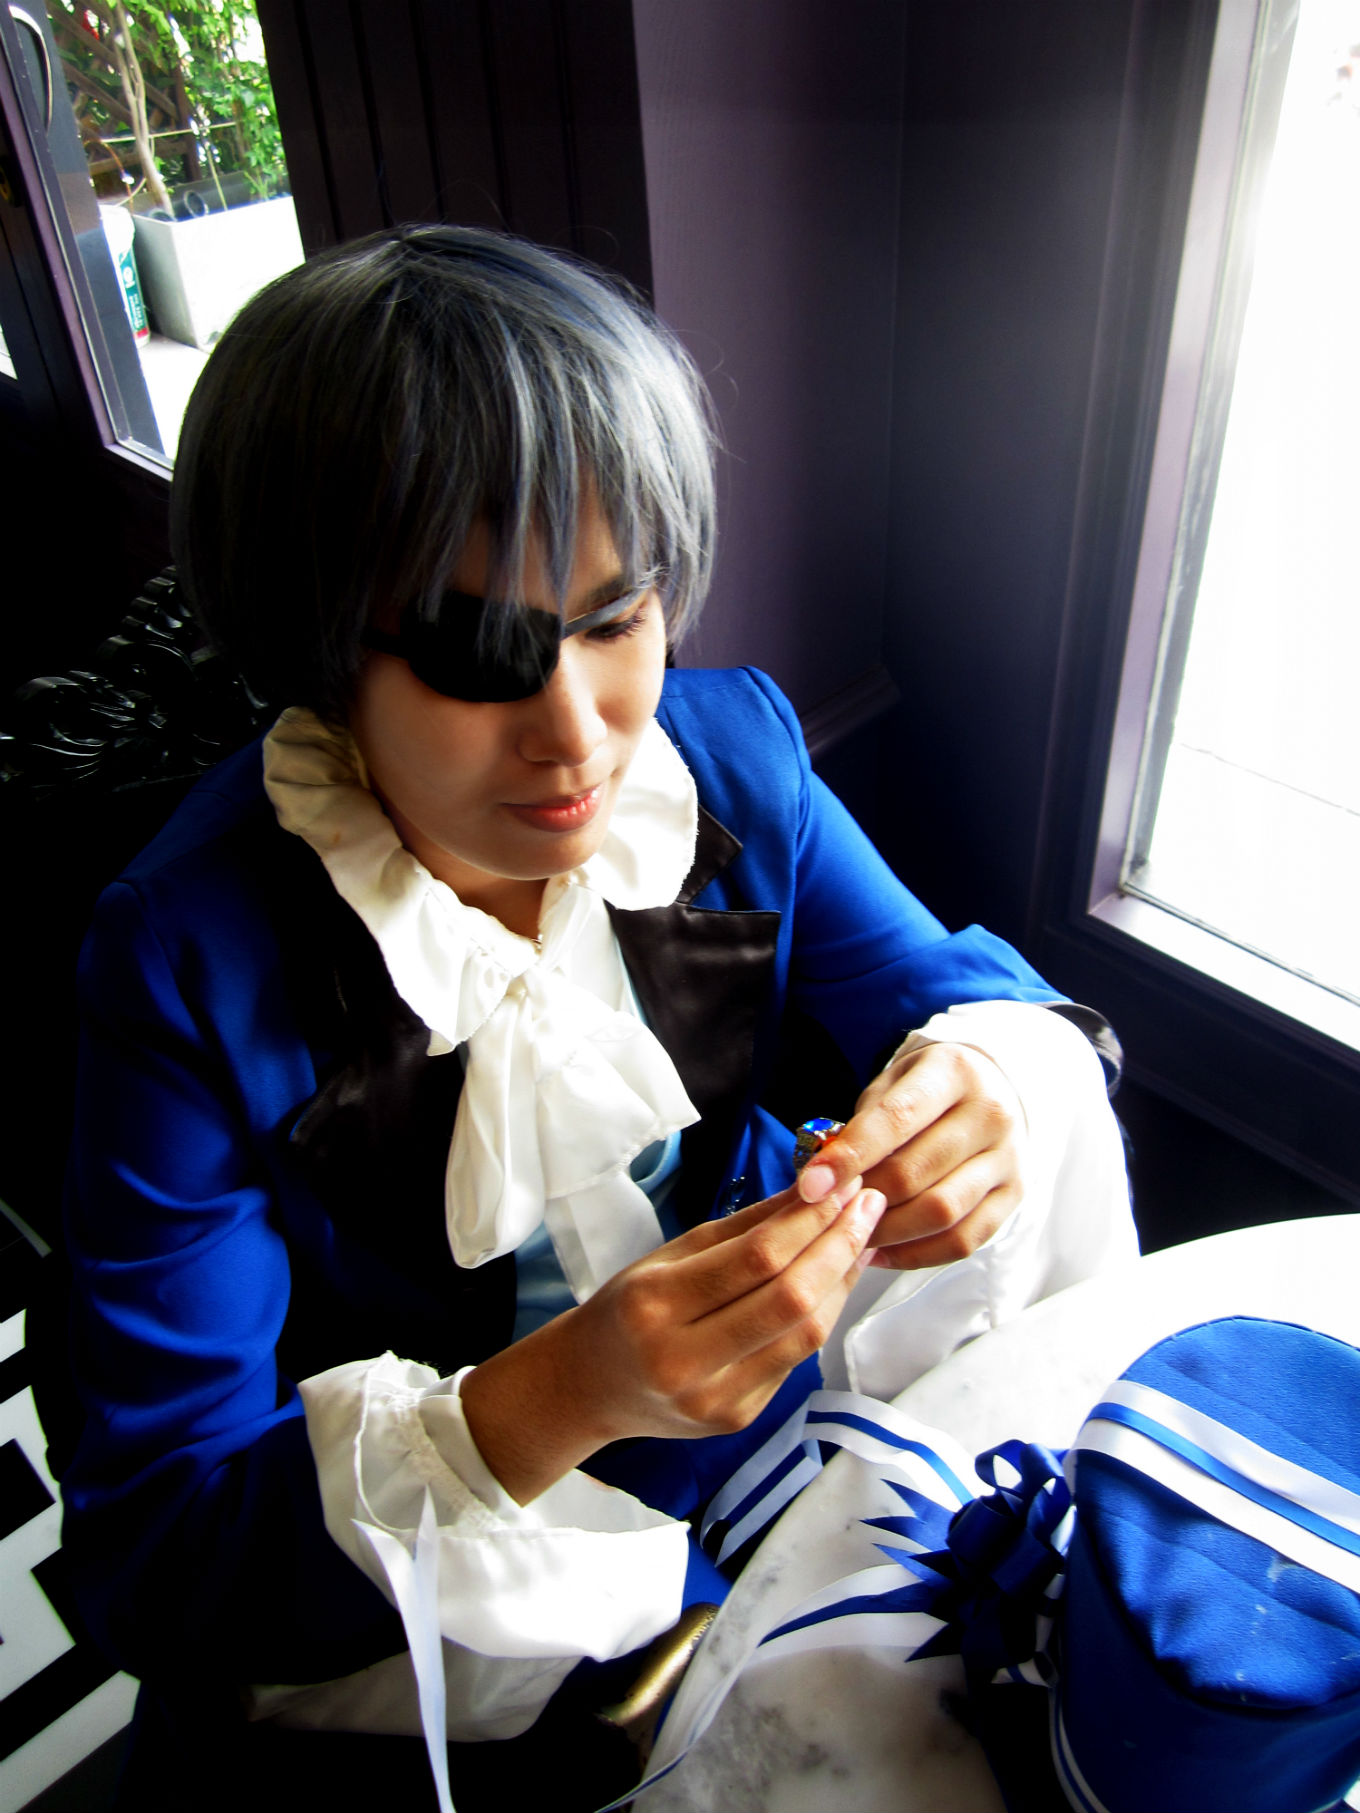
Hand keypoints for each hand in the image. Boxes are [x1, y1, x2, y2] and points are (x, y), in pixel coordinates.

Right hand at [461, 1182, 884, 1502]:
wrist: (590, 1385)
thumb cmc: (631, 1306)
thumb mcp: (672, 1253)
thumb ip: (746, 1226)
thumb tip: (817, 1189)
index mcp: (656, 1305)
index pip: (755, 1258)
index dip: (810, 1220)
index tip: (847, 1186)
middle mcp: (684, 1360)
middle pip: (789, 1299)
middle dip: (839, 1246)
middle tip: (869, 1205)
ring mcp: (714, 1398)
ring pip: (804, 1334)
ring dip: (842, 1280)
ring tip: (861, 1237)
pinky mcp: (738, 1418)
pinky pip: (795, 1359)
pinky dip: (823, 1314)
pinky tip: (834, 1280)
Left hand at [796, 1042, 1023, 1271]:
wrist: (993, 1090)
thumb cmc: (925, 1091)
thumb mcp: (891, 1084)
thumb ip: (860, 1125)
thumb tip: (821, 1177)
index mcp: (953, 1072)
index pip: (896, 1119)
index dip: (850, 1156)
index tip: (810, 1186)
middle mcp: (990, 1113)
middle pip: (916, 1173)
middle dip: (863, 1200)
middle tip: (827, 1215)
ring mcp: (1008, 1158)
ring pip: (941, 1213)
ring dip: (888, 1233)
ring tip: (852, 1235)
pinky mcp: (1014, 1196)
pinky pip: (963, 1240)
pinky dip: (916, 1254)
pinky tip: (882, 1252)